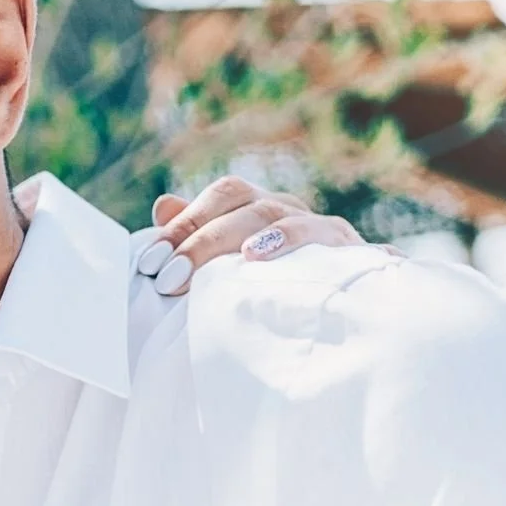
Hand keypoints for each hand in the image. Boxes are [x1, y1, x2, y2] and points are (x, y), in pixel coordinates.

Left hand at [135, 176, 370, 295]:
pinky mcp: (355, 257)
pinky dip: (317, 252)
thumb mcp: (225, 261)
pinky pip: (340, 248)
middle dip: (206, 241)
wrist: (335, 312)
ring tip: (243, 258)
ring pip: (295, 222)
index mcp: (260, 206)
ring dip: (267, 238)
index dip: (186, 222)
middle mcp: (292, 211)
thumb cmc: (263, 284)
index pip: (225, 194)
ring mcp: (327, 232)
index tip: (150, 261)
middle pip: (252, 208)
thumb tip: (163, 205)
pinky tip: (294, 263)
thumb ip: (197, 233)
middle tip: (170, 278)